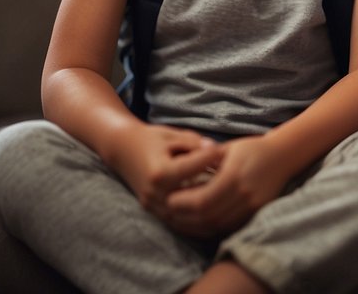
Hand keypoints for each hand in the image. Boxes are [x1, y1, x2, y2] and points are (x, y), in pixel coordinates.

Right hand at [106, 124, 222, 222]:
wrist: (122, 150)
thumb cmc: (151, 138)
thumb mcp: (172, 135)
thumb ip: (194, 143)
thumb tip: (217, 150)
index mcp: (158, 172)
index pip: (191, 167)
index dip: (210, 157)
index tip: (226, 149)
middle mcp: (155, 193)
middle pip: (193, 196)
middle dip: (214, 185)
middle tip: (234, 176)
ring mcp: (154, 206)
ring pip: (188, 216)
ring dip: (210, 207)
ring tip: (230, 195)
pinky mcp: (155, 213)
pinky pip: (180, 222)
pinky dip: (198, 219)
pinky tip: (217, 211)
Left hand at [164, 135, 290, 237]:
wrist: (283, 156)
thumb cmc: (251, 148)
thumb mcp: (227, 148)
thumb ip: (205, 159)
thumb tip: (179, 167)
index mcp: (234, 176)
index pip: (202, 200)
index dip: (182, 204)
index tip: (169, 199)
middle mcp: (243, 194)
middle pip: (207, 216)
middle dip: (185, 217)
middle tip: (169, 212)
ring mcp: (251, 206)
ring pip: (217, 225)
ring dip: (195, 226)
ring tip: (180, 219)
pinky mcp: (256, 213)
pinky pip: (229, 227)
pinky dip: (211, 227)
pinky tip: (199, 222)